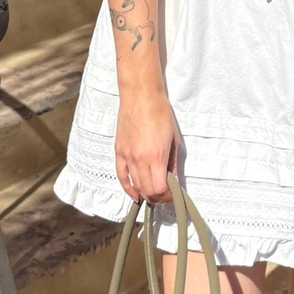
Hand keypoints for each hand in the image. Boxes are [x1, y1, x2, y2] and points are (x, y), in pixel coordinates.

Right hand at [114, 87, 178, 203]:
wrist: (141, 96)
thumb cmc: (161, 114)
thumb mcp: (173, 140)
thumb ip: (172, 163)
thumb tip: (173, 181)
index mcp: (156, 157)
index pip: (160, 189)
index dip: (168, 196)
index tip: (174, 194)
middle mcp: (139, 160)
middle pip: (147, 191)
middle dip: (159, 198)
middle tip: (167, 195)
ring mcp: (127, 156)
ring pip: (135, 186)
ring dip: (146, 194)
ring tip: (155, 194)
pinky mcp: (119, 152)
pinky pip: (121, 177)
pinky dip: (128, 188)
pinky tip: (135, 195)